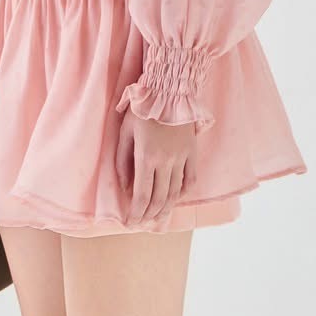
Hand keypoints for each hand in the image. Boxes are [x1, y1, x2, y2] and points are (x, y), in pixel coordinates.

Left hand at [114, 110, 197, 224]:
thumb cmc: (141, 111)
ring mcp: (182, 158)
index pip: (141, 195)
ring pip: (175, 193)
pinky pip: (191, 179)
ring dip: (166, 209)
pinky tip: (176, 199)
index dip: (136, 213)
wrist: (168, 91)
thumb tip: (125, 188)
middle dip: (149, 215)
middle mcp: (166, 162)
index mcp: (146, 158)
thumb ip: (122, 162)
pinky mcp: (192, 152)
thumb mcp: (124, 134)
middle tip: (142, 224)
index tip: (130, 223)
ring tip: (157, 219)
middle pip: (159, 199)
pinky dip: (183, 193)